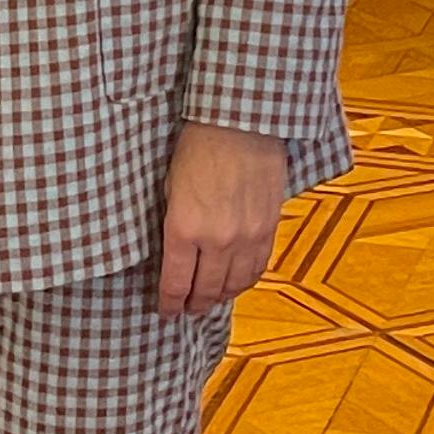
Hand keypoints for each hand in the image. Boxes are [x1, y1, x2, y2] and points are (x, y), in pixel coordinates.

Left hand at [155, 121, 290, 315]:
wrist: (240, 122)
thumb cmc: (197, 146)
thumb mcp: (170, 186)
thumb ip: (173, 224)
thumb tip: (173, 253)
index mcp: (184, 228)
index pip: (175, 283)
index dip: (169, 303)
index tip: (166, 311)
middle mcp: (216, 240)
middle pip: (205, 290)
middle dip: (193, 304)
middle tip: (186, 309)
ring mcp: (246, 237)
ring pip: (233, 285)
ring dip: (219, 297)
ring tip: (209, 300)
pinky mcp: (268, 228)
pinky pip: (257, 268)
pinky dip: (244, 281)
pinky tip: (235, 282)